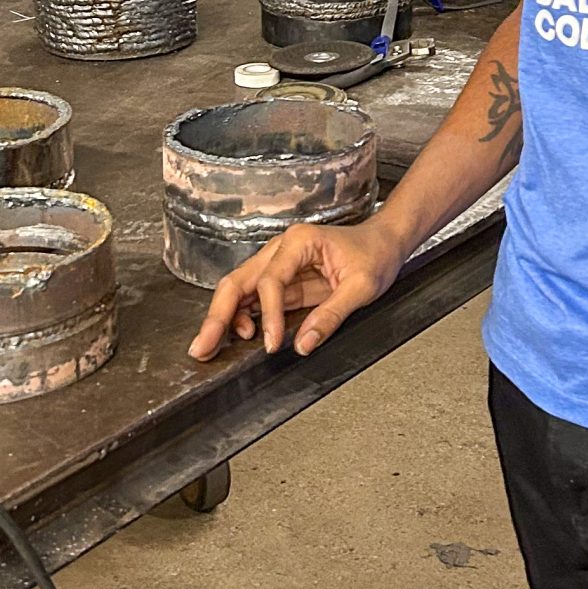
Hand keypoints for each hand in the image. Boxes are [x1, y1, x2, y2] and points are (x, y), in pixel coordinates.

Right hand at [187, 213, 407, 362]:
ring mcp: (279, 264)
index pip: (270, 281)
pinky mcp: (283, 280)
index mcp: (299, 242)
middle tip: (202, 346)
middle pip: (239, 281)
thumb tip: (302, 344)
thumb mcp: (361, 287)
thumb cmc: (375, 255)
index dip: (267, 315)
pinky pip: (254, 298)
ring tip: (209, 346)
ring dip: (222, 318)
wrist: (385, 243)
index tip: (270, 342)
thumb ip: (331, 316)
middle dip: (218, 316)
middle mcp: (282, 249)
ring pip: (240, 289)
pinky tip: (240, 335)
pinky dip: (242, 317)